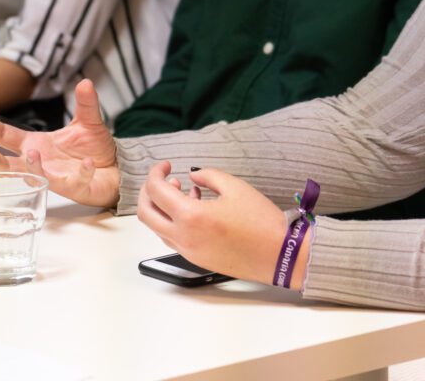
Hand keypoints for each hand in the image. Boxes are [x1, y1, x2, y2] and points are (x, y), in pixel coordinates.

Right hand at [0, 79, 118, 207]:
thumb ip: (85, 103)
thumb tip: (85, 82)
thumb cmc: (92, 148)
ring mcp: (56, 177)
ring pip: (36, 177)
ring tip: (32, 153)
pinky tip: (88, 163)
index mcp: (38, 144)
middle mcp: (42, 163)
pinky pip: (76, 181)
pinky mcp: (76, 187)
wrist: (115, 168)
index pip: (8, 137)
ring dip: (32, 167)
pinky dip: (82, 172)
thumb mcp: (88, 121)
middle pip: (11, 166)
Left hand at [137, 163, 299, 286]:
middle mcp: (183, 237)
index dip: (156, 173)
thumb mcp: (235, 186)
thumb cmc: (260, 220)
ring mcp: (188, 252)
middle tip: (163, 178)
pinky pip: (173, 238)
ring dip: (162, 207)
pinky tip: (195, 207)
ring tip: (183, 190)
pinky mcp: (196, 259)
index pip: (156, 191)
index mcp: (191, 216)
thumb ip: (208, 176)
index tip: (167, 164)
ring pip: (158, 228)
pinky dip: (173, 220)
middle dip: (148, 191)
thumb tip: (192, 176)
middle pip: (146, 214)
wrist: (278, 254)